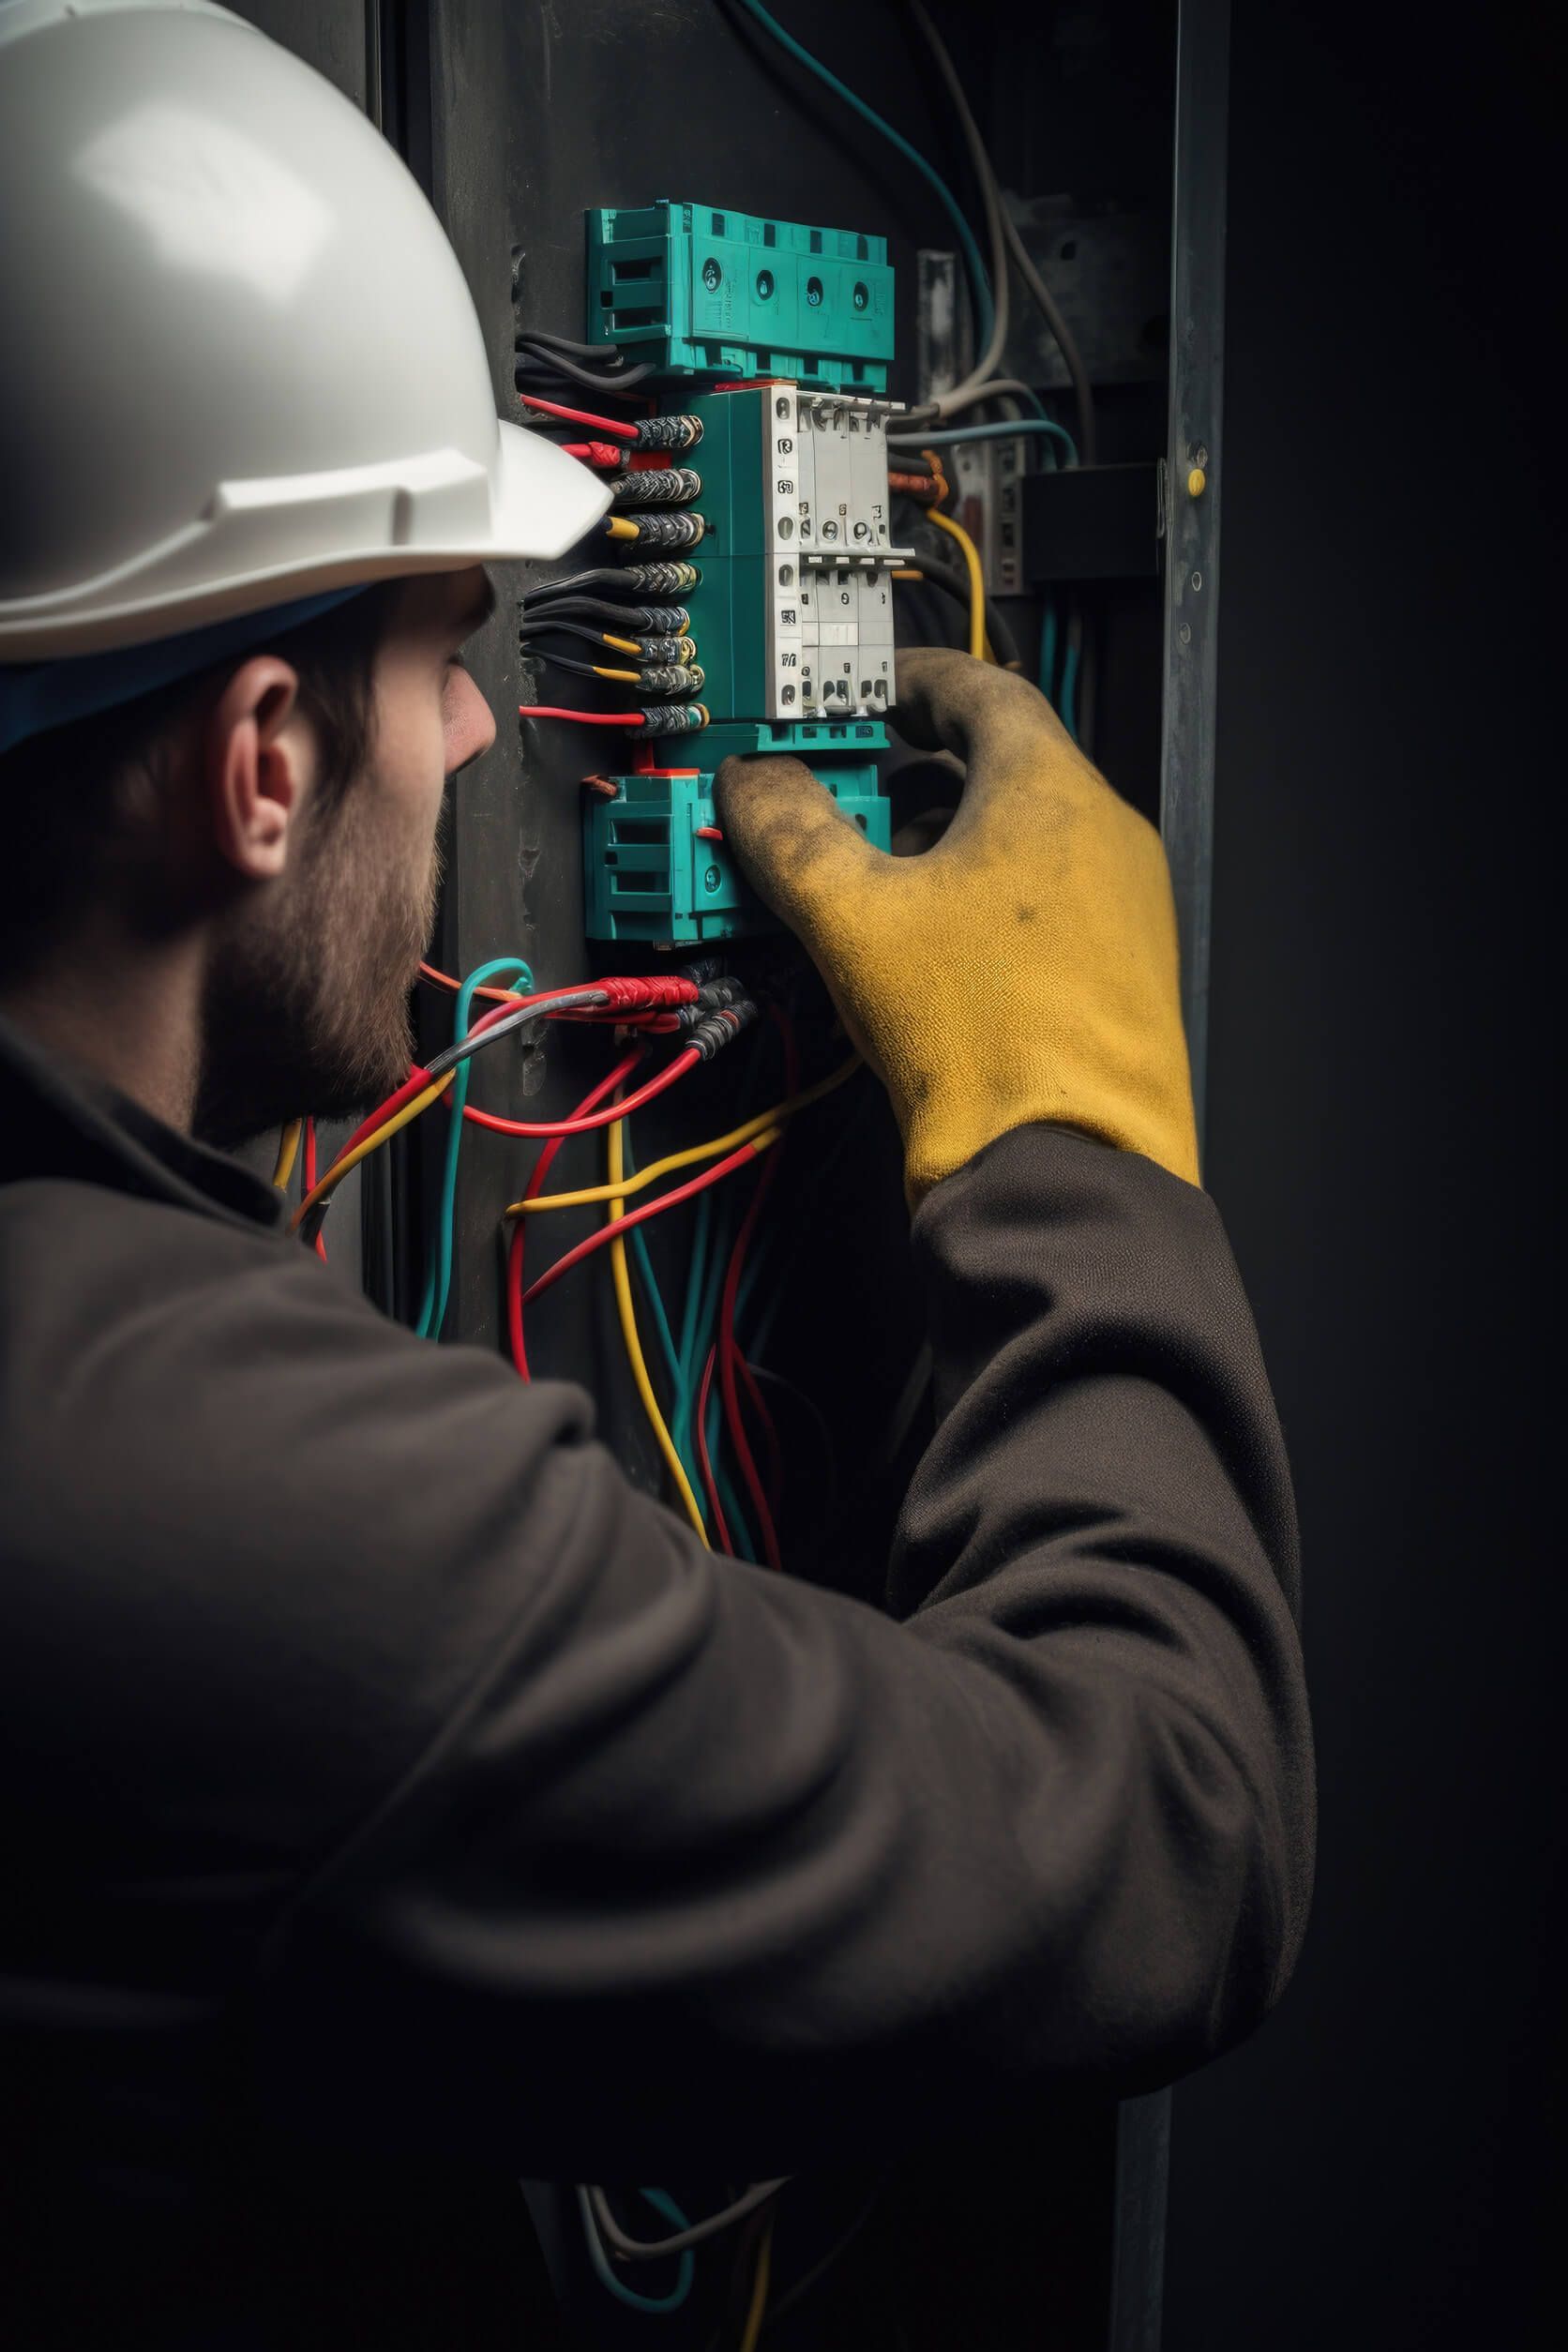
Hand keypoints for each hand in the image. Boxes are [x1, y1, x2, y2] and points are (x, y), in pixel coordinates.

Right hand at [715, 649, 1199, 1201]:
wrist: (1065, 1172)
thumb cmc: (982, 1042)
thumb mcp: (851, 918)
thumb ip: (790, 833)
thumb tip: (754, 785)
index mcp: (1053, 791)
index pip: (982, 688)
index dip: (911, 682)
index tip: (868, 694)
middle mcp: (1107, 837)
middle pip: (1004, 767)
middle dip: (913, 777)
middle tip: (845, 797)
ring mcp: (1127, 909)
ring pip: (1025, 842)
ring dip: (944, 845)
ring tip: (872, 886)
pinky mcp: (1124, 976)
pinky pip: (1048, 906)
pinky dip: (983, 903)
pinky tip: (928, 955)